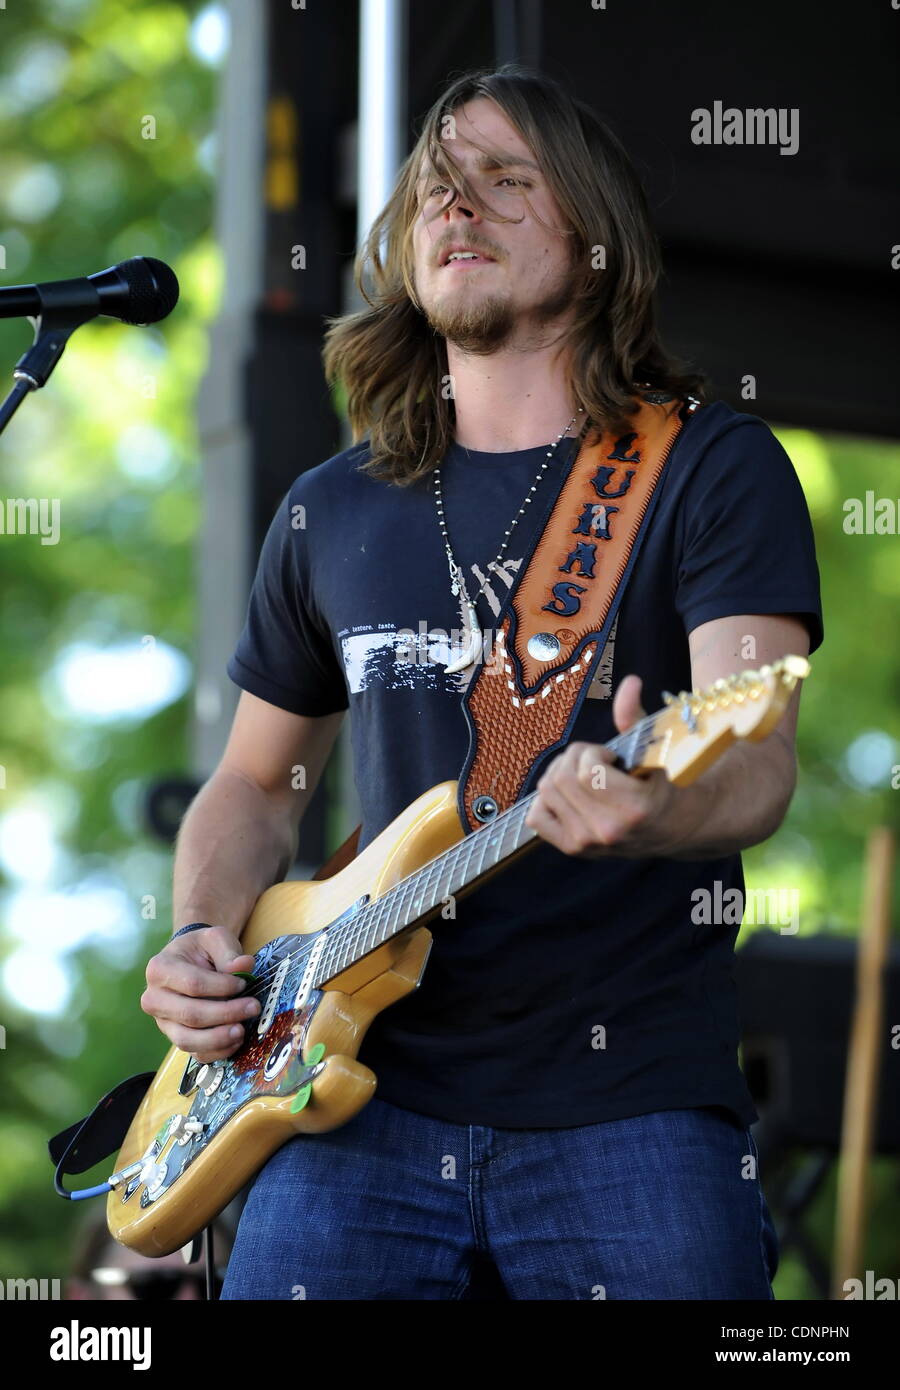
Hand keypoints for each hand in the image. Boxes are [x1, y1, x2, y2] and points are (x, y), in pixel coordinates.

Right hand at [141, 925, 259, 1062]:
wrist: (190, 962)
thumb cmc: (201, 950)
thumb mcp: (215, 939)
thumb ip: (229, 951)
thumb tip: (244, 965)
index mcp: (159, 969)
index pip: (193, 984)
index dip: (222, 987)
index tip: (244, 983)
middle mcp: (154, 999)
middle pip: (190, 1015)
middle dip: (225, 1013)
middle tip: (253, 1007)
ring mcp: (163, 1022)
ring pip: (188, 1040)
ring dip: (219, 1038)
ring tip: (242, 1029)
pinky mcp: (176, 1038)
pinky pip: (195, 1053)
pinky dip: (217, 1051)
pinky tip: (236, 1040)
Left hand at [524, 674, 691, 858]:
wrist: (671, 827)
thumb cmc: (662, 784)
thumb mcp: (654, 750)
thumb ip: (635, 717)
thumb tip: (630, 682)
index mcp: (632, 809)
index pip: (586, 769)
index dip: (594, 753)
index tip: (611, 757)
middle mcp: (607, 831)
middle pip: (561, 778)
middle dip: (575, 759)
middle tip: (595, 762)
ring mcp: (587, 843)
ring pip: (546, 791)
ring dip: (561, 774)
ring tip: (585, 776)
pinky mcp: (573, 849)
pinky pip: (537, 816)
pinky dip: (546, 800)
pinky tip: (570, 795)